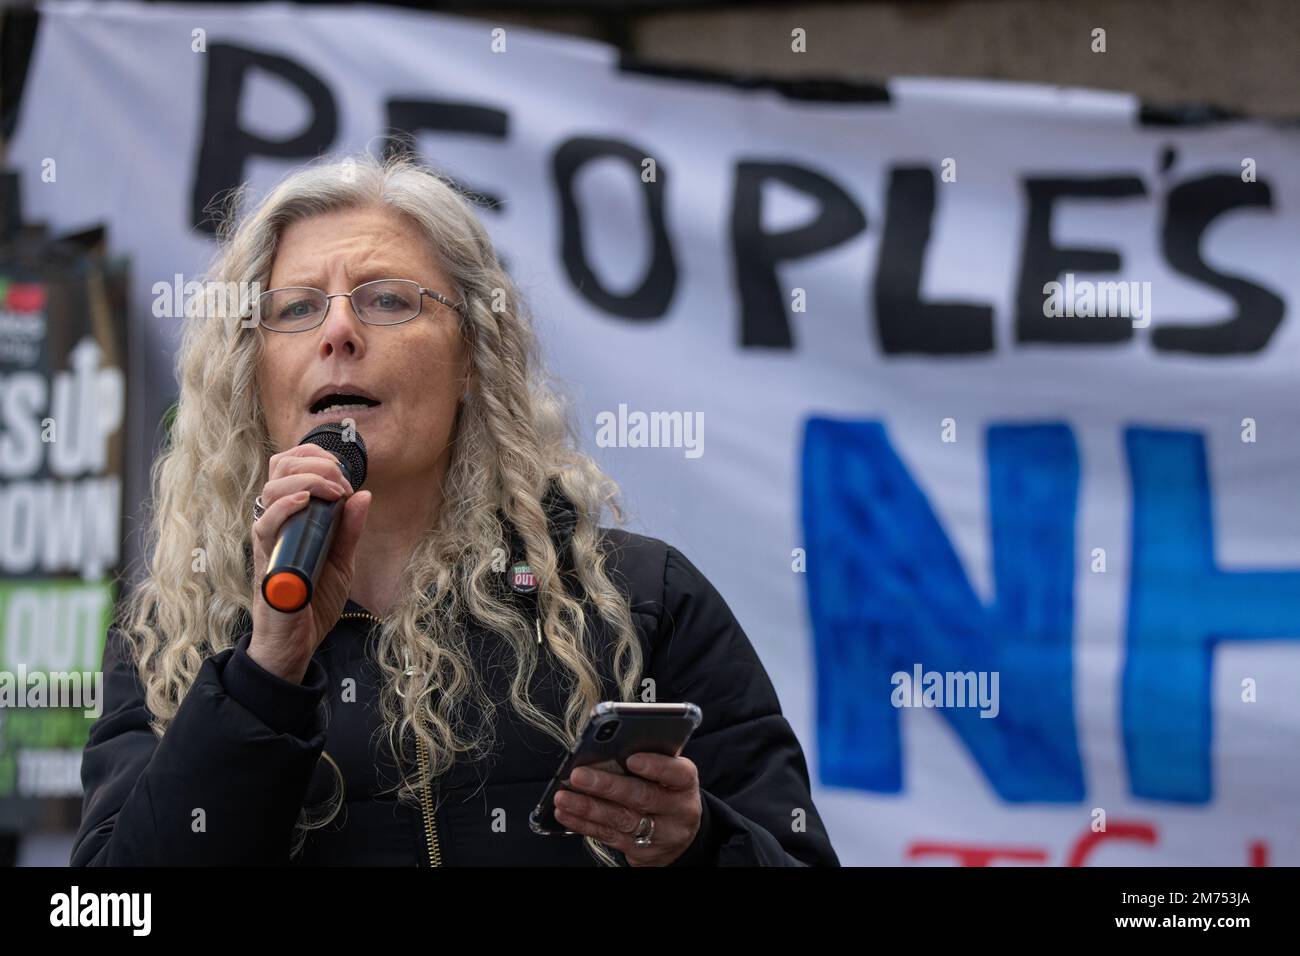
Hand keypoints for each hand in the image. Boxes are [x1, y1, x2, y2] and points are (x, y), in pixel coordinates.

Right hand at [249, 442, 370, 682]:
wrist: (296, 643)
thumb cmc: (312, 600)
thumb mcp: (342, 560)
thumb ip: (350, 530)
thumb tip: (364, 495)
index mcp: (292, 516)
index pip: (291, 466)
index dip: (317, 458)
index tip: (345, 473)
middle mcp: (275, 521)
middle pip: (280, 467)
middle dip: (315, 462)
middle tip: (341, 481)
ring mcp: (268, 539)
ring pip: (272, 488)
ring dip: (307, 479)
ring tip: (333, 491)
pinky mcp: (265, 559)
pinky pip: (265, 524)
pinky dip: (286, 506)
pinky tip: (305, 502)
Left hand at [554, 753, 701, 865]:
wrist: (678, 835)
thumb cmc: (666, 790)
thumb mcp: (667, 773)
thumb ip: (647, 757)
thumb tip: (607, 744)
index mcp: (685, 783)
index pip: (676, 773)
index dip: (655, 766)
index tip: (631, 758)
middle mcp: (677, 811)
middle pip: (642, 798)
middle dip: (607, 786)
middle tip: (578, 775)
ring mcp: (660, 834)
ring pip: (621, 820)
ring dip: (587, 807)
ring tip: (563, 796)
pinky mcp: (641, 851)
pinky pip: (609, 836)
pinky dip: (583, 824)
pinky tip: (566, 813)